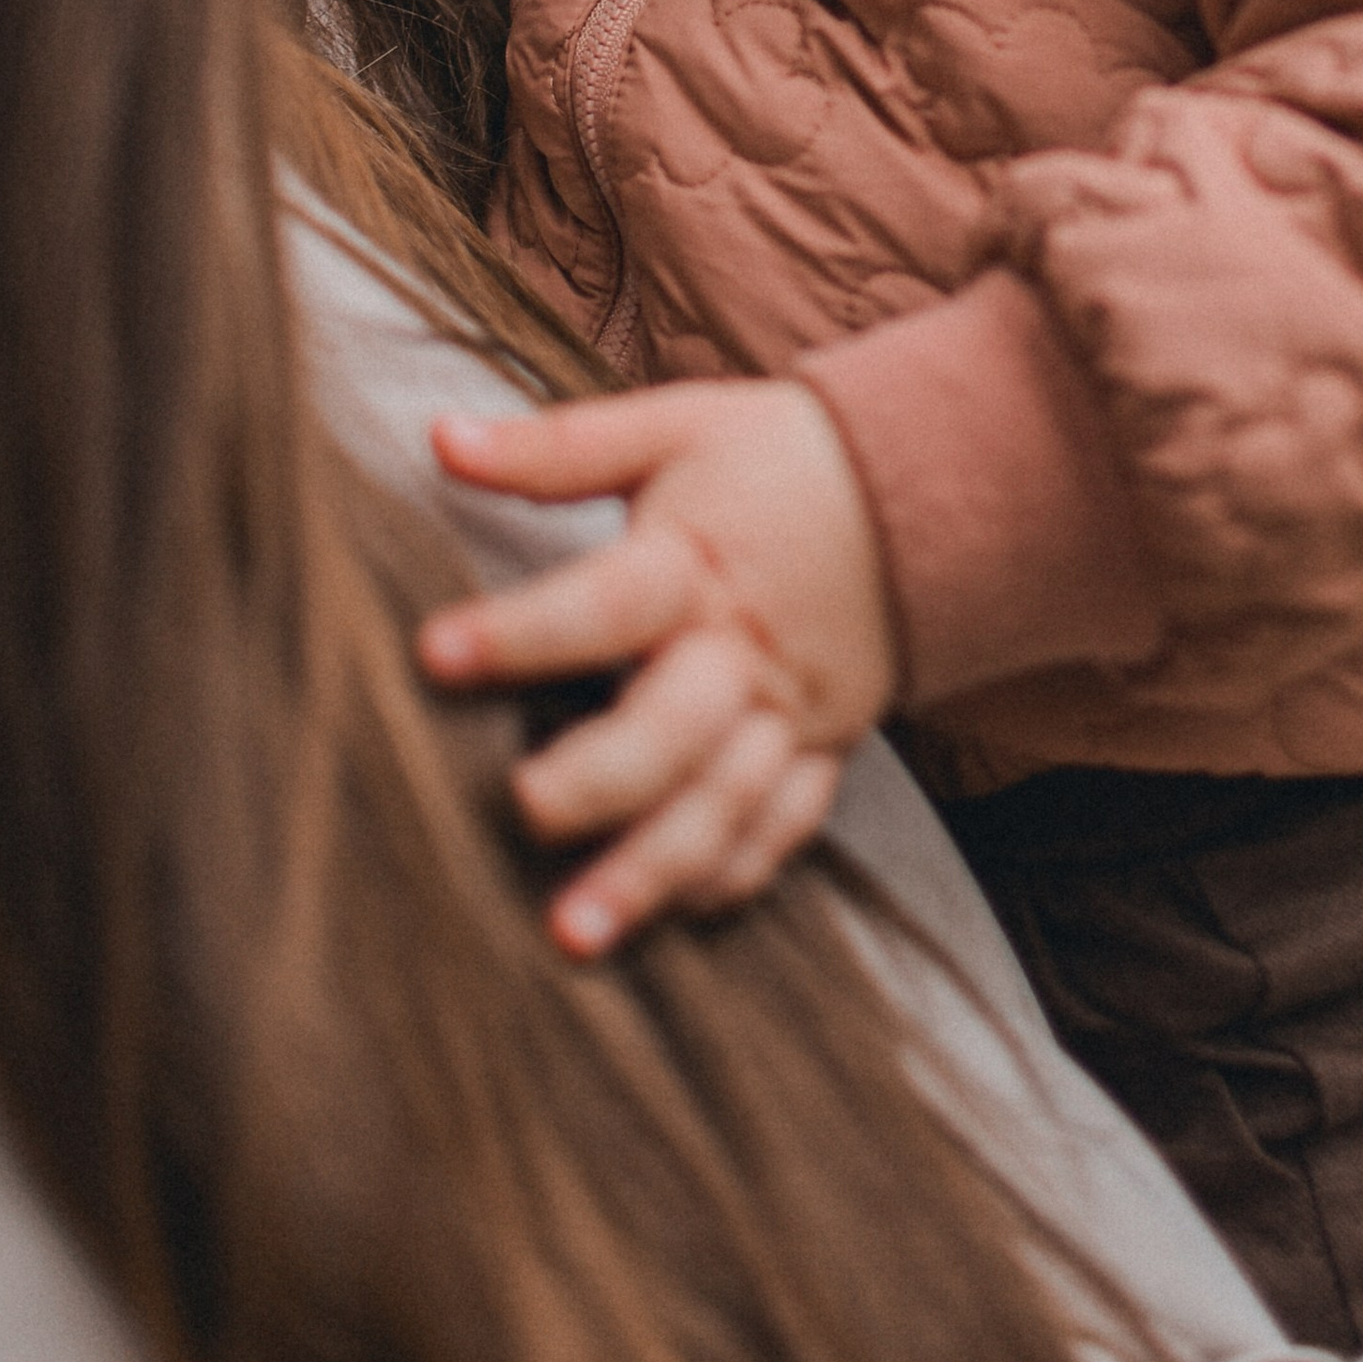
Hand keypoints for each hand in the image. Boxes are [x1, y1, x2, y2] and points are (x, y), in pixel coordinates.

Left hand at [417, 379, 898, 949]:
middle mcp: (744, 650)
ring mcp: (790, 712)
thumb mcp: (671, 428)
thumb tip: (439, 439)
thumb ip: (557, 448)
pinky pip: (782, 828)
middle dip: (602, 779)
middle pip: (676, 729)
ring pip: (726, 804)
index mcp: (697, 564)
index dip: (523, 632)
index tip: (434, 654)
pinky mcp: (823, 750)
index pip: (608, 603)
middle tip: (522, 809)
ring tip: (572, 933)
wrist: (928, 481)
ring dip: (653, 872)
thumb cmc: (778, 453)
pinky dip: (730, 879)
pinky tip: (666, 917)